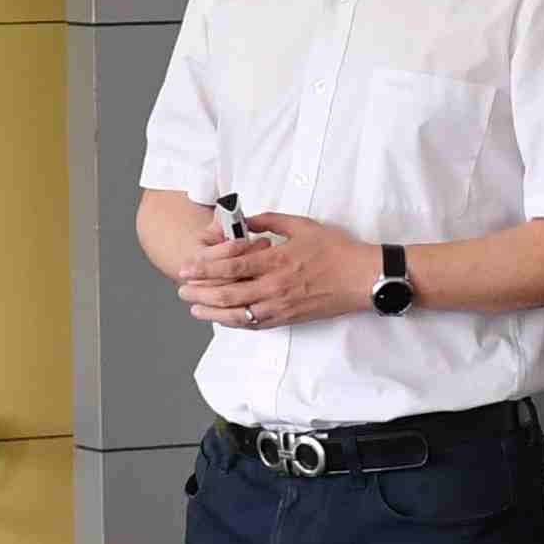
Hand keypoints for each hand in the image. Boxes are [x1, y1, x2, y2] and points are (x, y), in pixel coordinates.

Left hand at [177, 210, 376, 331]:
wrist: (361, 278)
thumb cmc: (334, 250)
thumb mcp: (302, 225)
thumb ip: (270, 221)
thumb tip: (248, 219)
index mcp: (276, 260)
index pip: (231, 266)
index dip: (204, 268)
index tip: (186, 267)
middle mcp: (274, 286)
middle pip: (227, 293)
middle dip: (200, 292)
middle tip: (182, 289)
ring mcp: (281, 306)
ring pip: (238, 314)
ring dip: (212, 312)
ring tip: (194, 308)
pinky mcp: (288, 318)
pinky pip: (255, 324)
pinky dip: (235, 322)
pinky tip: (223, 319)